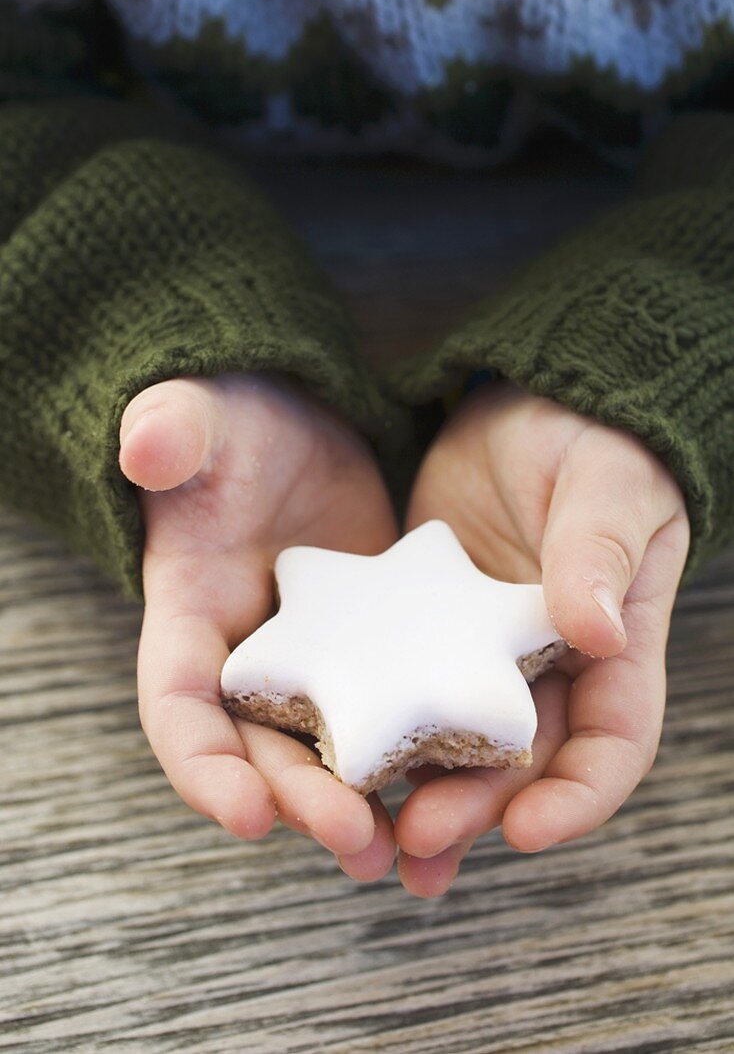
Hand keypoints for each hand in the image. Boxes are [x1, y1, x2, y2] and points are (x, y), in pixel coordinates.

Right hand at [120, 373, 396, 879]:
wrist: (295, 430)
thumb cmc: (236, 428)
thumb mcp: (202, 420)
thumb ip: (173, 432)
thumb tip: (146, 446)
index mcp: (190, 618)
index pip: (178, 707)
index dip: (201, 767)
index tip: (242, 818)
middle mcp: (247, 659)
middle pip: (261, 751)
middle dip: (301, 802)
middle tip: (355, 842)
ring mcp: (313, 661)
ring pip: (328, 749)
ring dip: (360, 803)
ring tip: (406, 848)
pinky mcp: (372, 652)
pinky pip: (390, 711)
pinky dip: (414, 754)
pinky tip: (458, 784)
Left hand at [394, 381, 689, 896]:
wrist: (520, 408)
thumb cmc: (586, 438)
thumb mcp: (606, 482)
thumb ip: (600, 549)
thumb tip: (598, 631)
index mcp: (613, 645)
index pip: (614, 740)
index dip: (580, 795)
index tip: (530, 830)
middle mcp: (547, 667)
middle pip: (521, 762)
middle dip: (477, 808)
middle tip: (420, 839)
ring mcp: (477, 655)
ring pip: (456, 746)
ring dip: (422, 800)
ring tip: (373, 848)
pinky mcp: (418, 634)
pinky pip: (396, 695)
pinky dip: (373, 737)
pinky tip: (330, 772)